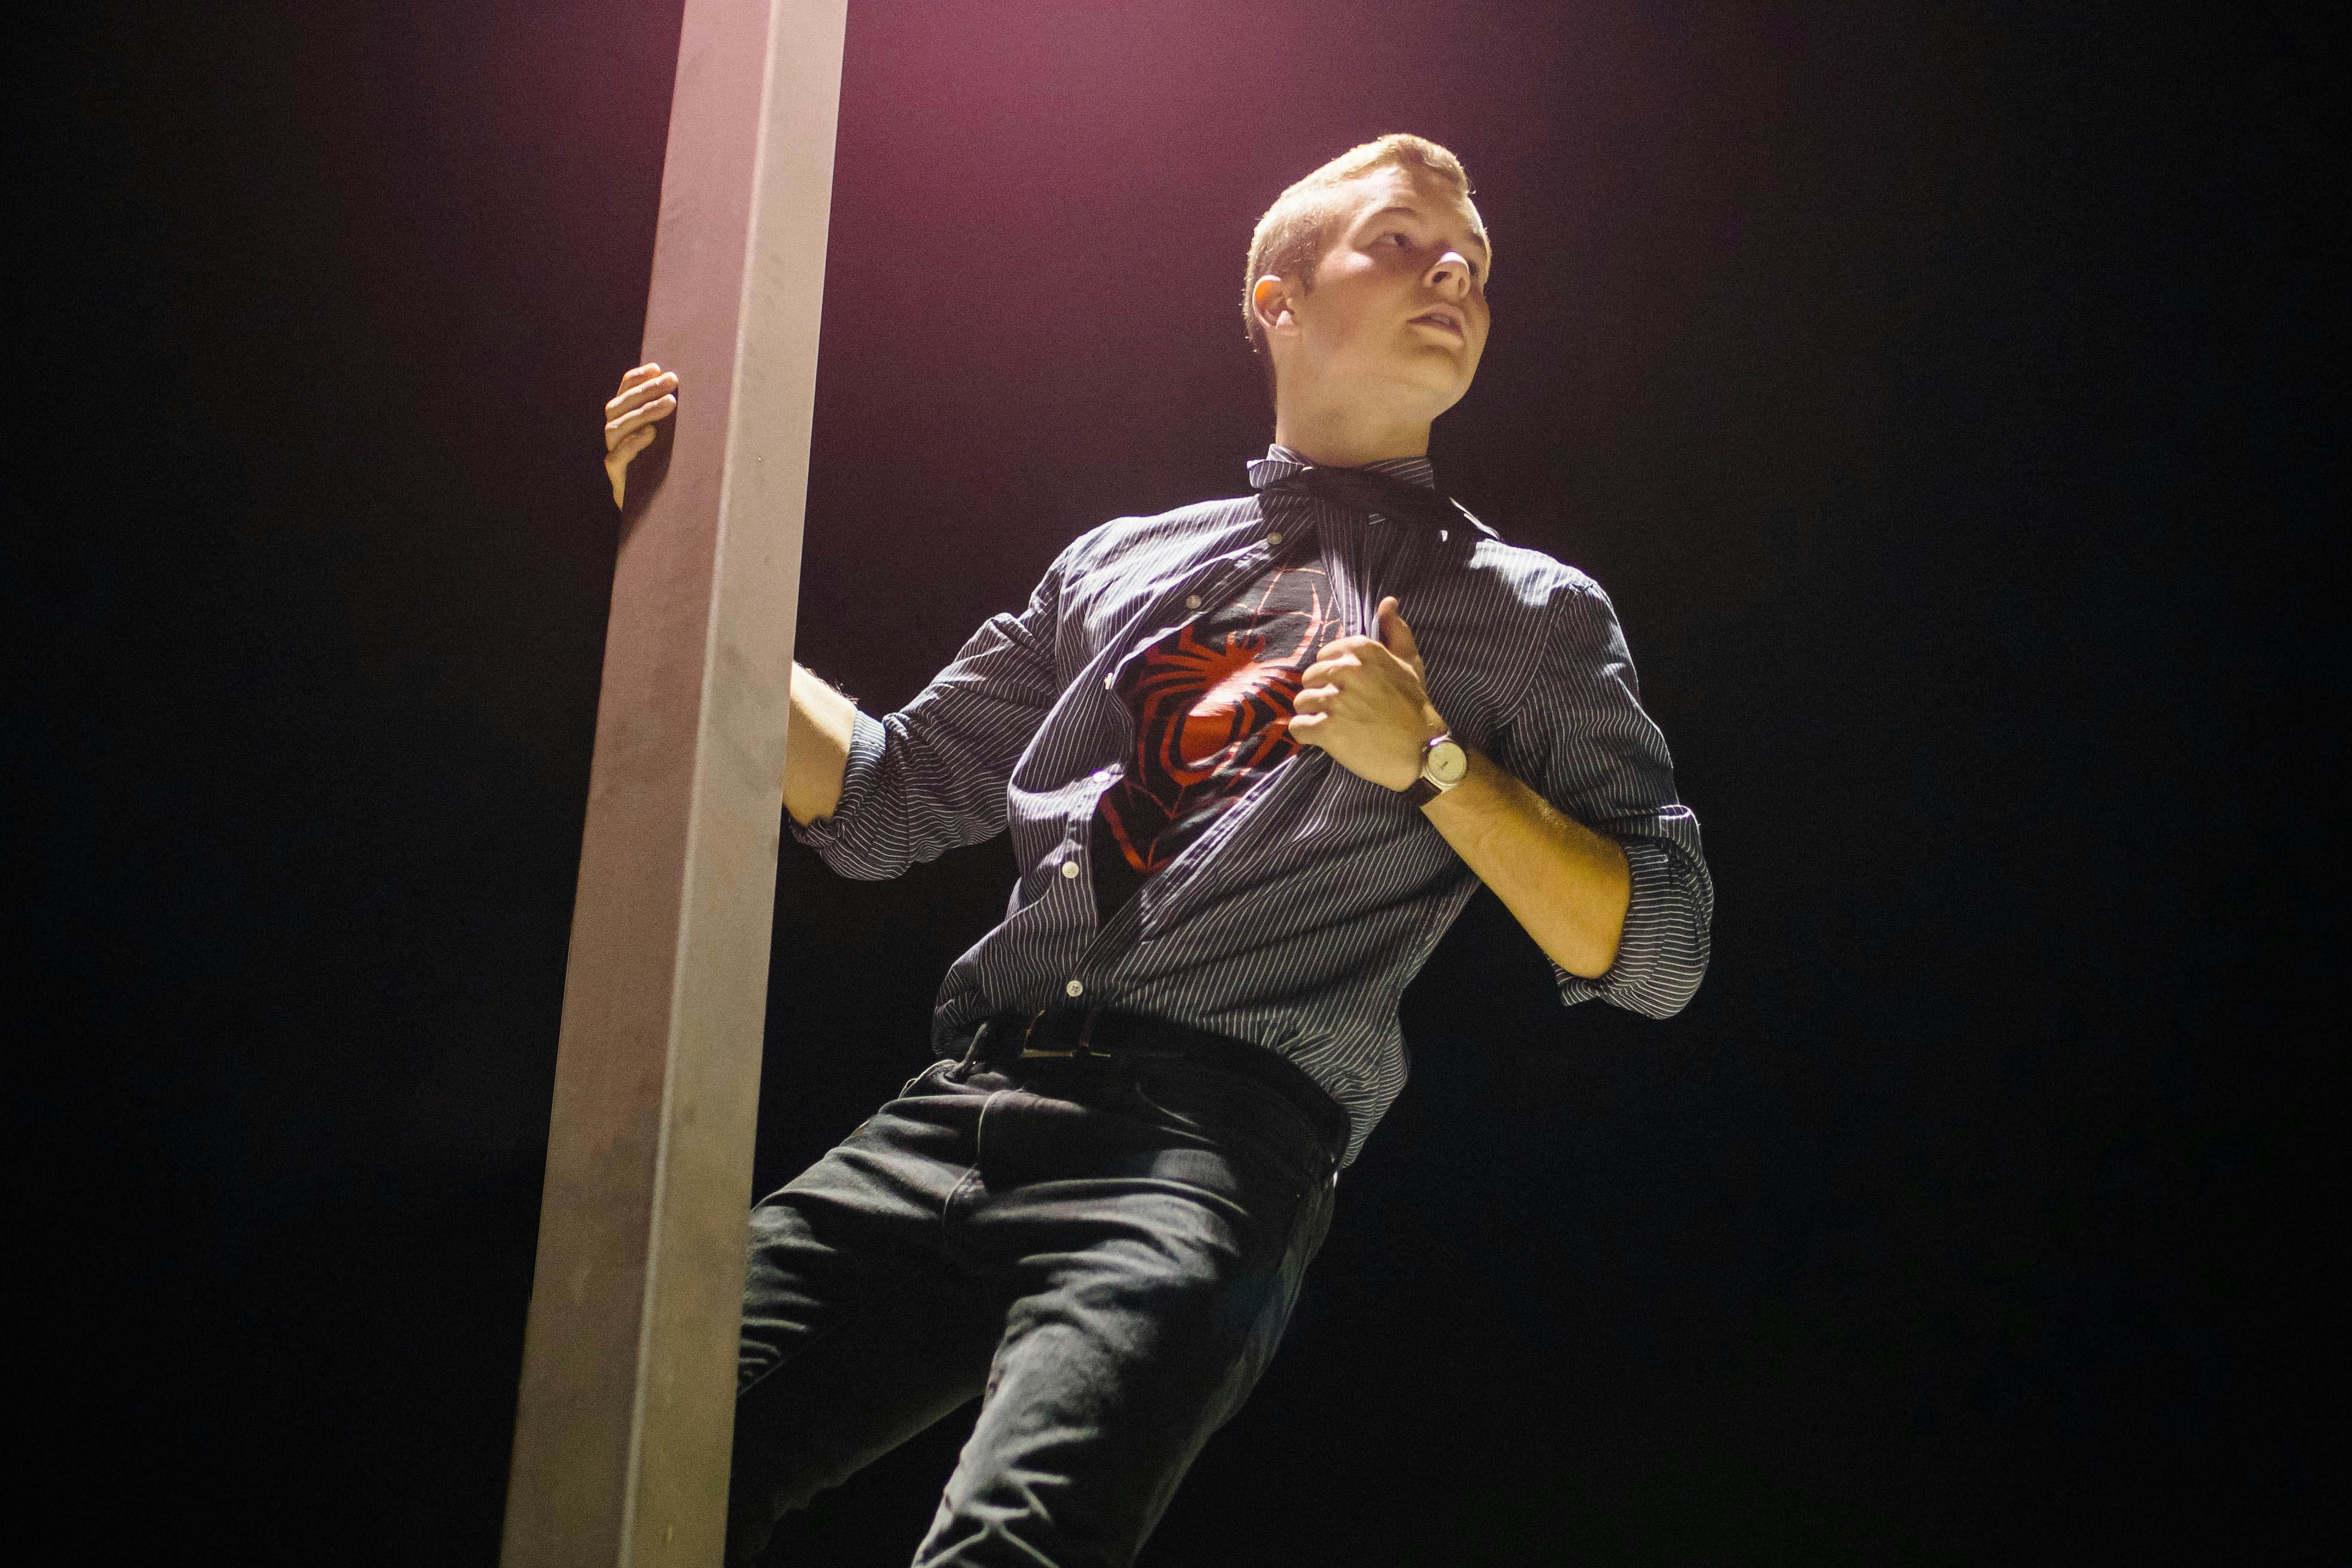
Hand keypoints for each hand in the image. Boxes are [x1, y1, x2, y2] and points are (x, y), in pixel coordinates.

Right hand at [603, 363, 677, 507]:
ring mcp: (615, 461)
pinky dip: (631, 444)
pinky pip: (614, 459)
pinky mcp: (619, 482)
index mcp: (626, 427)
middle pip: (618, 408)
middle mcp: (616, 441)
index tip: (657, 368)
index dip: (635, 380)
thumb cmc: (676, 474)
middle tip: (671, 381)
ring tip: (670, 403)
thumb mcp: (677, 444)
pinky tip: (650, 435)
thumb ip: (675, 422)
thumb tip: (693, 393)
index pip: (623, 396)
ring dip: (642, 412)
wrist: (667, 517)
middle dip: (644, 391)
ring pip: (614, 429)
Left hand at [1290, 596, 1448, 790]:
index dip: (1333, 674)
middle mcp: (1347, 671)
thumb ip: (1396, 630)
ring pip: (1301, 701)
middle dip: (1321, 694)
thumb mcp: (1411, 662)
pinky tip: (1322, 738)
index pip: (1324, 656)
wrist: (1422, 750)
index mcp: (1362, 651)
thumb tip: (1387, 602)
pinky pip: (1298, 726)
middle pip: (1309, 678)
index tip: (1349, 688)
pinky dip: (1306, 734)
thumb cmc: (1415, 706)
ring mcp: (1335, 700)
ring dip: (1313, 714)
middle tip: (1342, 710)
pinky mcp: (1327, 729)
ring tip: (1335, 725)